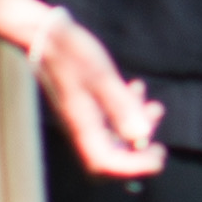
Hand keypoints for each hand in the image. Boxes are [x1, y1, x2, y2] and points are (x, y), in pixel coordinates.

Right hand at [19, 2, 165, 180]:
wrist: (43, 33)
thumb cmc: (69, 52)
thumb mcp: (100, 76)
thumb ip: (120, 107)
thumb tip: (140, 136)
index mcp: (81, 127)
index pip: (106, 166)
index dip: (134, 167)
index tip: (158, 154)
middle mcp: (80, 128)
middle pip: (109, 160)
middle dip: (137, 156)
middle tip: (159, 144)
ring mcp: (81, 118)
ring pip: (113, 139)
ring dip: (137, 128)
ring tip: (155, 107)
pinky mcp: (84, 104)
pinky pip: (109, 119)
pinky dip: (126, 110)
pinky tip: (137, 88)